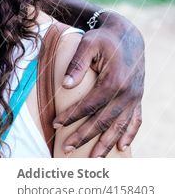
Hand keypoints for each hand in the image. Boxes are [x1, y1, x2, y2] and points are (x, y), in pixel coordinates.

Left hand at [54, 12, 144, 156]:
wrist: (127, 35)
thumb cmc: (102, 38)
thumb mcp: (88, 44)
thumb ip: (76, 63)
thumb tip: (66, 85)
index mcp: (115, 80)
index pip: (90, 105)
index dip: (73, 116)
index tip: (56, 124)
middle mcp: (128, 93)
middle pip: (104, 121)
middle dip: (85, 136)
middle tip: (66, 148)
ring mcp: (135, 97)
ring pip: (120, 126)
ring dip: (106, 144)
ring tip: (93, 159)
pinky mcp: (138, 98)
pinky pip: (135, 120)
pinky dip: (129, 135)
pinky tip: (121, 148)